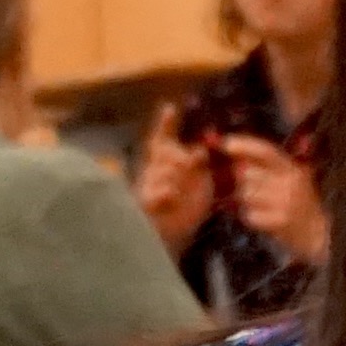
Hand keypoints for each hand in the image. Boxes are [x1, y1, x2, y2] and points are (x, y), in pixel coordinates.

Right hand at [132, 133, 215, 250]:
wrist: (178, 237)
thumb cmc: (188, 209)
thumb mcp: (201, 183)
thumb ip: (198, 165)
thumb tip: (197, 150)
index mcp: (167, 162)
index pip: (163, 139)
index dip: (165, 124)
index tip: (170, 108)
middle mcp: (154, 169)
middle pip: (164, 151)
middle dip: (181, 157)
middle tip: (192, 167)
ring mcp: (147, 184)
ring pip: (162, 168)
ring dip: (177, 178)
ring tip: (180, 193)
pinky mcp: (144, 200)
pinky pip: (157, 188)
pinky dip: (167, 191)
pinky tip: (172, 198)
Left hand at [214, 132, 324, 256]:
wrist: (315, 231)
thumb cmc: (295, 201)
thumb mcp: (285, 176)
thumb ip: (260, 162)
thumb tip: (228, 146)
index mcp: (291, 167)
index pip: (265, 150)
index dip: (244, 145)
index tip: (225, 143)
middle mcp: (290, 181)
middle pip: (247, 174)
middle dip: (242, 181)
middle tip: (255, 190)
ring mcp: (286, 201)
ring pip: (246, 195)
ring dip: (246, 201)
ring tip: (262, 205)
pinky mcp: (281, 221)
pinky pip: (250, 215)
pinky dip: (252, 217)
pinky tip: (264, 218)